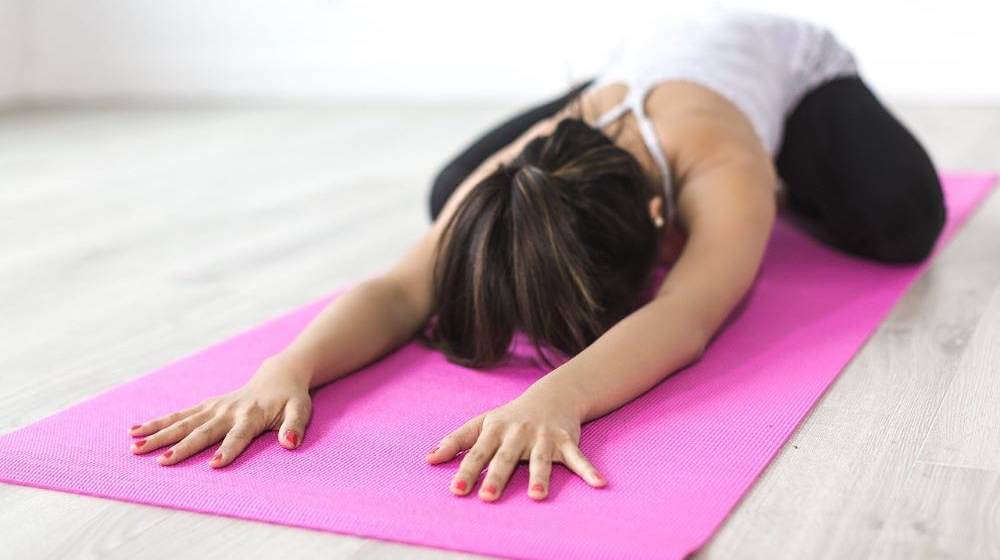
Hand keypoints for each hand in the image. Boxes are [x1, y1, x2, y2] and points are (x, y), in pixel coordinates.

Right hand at [127, 354, 312, 466]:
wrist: (278, 376)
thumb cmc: (291, 398)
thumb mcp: (301, 410)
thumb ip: (295, 427)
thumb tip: (290, 444)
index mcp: (251, 415)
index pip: (238, 436)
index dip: (228, 450)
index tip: (213, 465)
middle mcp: (228, 411)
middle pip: (203, 431)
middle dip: (182, 446)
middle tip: (161, 461)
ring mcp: (214, 408)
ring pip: (183, 422)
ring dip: (159, 435)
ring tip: (135, 448)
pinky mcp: (205, 406)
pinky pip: (178, 415)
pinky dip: (157, 422)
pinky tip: (135, 431)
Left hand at [425, 384, 605, 500]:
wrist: (552, 396)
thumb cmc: (510, 416)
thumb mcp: (482, 423)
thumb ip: (456, 441)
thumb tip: (429, 459)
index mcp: (495, 430)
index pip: (477, 453)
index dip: (466, 471)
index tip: (457, 490)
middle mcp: (518, 433)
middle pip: (506, 458)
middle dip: (497, 477)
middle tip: (487, 497)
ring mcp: (543, 437)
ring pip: (540, 460)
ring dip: (540, 478)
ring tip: (538, 497)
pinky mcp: (566, 440)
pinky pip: (578, 457)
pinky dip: (589, 471)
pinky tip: (599, 484)